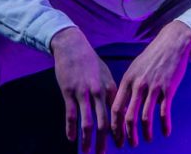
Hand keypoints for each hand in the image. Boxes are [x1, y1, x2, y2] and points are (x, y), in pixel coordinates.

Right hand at [50, 27, 116, 153]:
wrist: (72, 46)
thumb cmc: (89, 61)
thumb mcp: (104, 74)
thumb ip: (110, 92)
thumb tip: (116, 110)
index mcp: (110, 88)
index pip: (117, 115)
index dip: (119, 131)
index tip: (121, 144)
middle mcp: (99, 92)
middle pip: (104, 123)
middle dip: (104, 142)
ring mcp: (83, 93)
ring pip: (87, 122)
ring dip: (87, 140)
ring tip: (87, 153)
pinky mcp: (69, 92)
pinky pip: (70, 114)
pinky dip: (71, 128)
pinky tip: (71, 139)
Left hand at [110, 20, 190, 146]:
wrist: (172, 43)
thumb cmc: (152, 56)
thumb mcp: (135, 67)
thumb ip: (129, 86)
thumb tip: (127, 105)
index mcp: (127, 80)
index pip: (116, 108)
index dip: (115, 126)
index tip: (116, 138)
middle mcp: (138, 84)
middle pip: (128, 116)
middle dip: (127, 135)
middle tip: (130, 144)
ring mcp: (153, 87)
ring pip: (145, 117)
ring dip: (145, 133)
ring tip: (146, 140)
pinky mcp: (168, 88)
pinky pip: (164, 112)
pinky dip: (164, 125)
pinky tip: (166, 132)